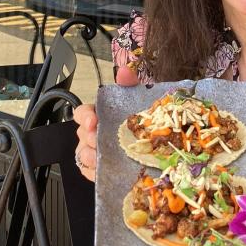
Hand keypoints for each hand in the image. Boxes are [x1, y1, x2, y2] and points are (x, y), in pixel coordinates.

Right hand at [73, 62, 138, 180]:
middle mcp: (98, 133)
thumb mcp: (142, 100)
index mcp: (103, 115)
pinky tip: (101, 171)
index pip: (83, 112)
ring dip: (89, 155)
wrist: (163, 149)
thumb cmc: (147, 122)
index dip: (84, 115)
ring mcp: (98, 153)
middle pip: (82, 134)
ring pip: (83, 154)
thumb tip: (125, 72)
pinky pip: (88, 172)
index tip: (93, 120)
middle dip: (88, 137)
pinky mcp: (102, 171)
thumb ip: (132, 84)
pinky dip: (92, 172)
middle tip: (99, 140)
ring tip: (100, 157)